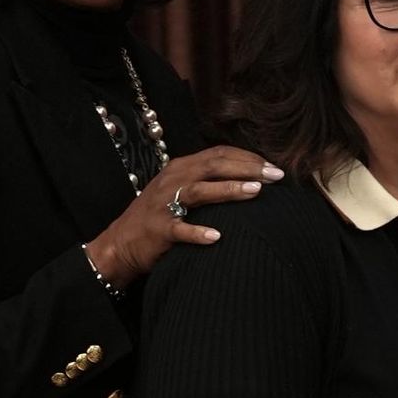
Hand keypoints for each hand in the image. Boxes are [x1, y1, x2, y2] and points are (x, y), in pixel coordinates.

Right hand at [85, 148, 284, 288]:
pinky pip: (180, 230)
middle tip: (276, 175)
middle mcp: (173, 180)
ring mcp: (164, 204)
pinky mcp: (158, 230)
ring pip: (199, 191)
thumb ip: (207, 181)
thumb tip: (249, 177)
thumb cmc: (159, 217)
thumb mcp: (181, 191)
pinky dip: (198, 233)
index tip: (274, 165)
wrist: (121, 243)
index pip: (218, 154)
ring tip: (256, 191)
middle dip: (247, 168)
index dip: (247, 157)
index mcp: (181, 168)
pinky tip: (218, 237)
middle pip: (213, 166)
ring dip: (228, 190)